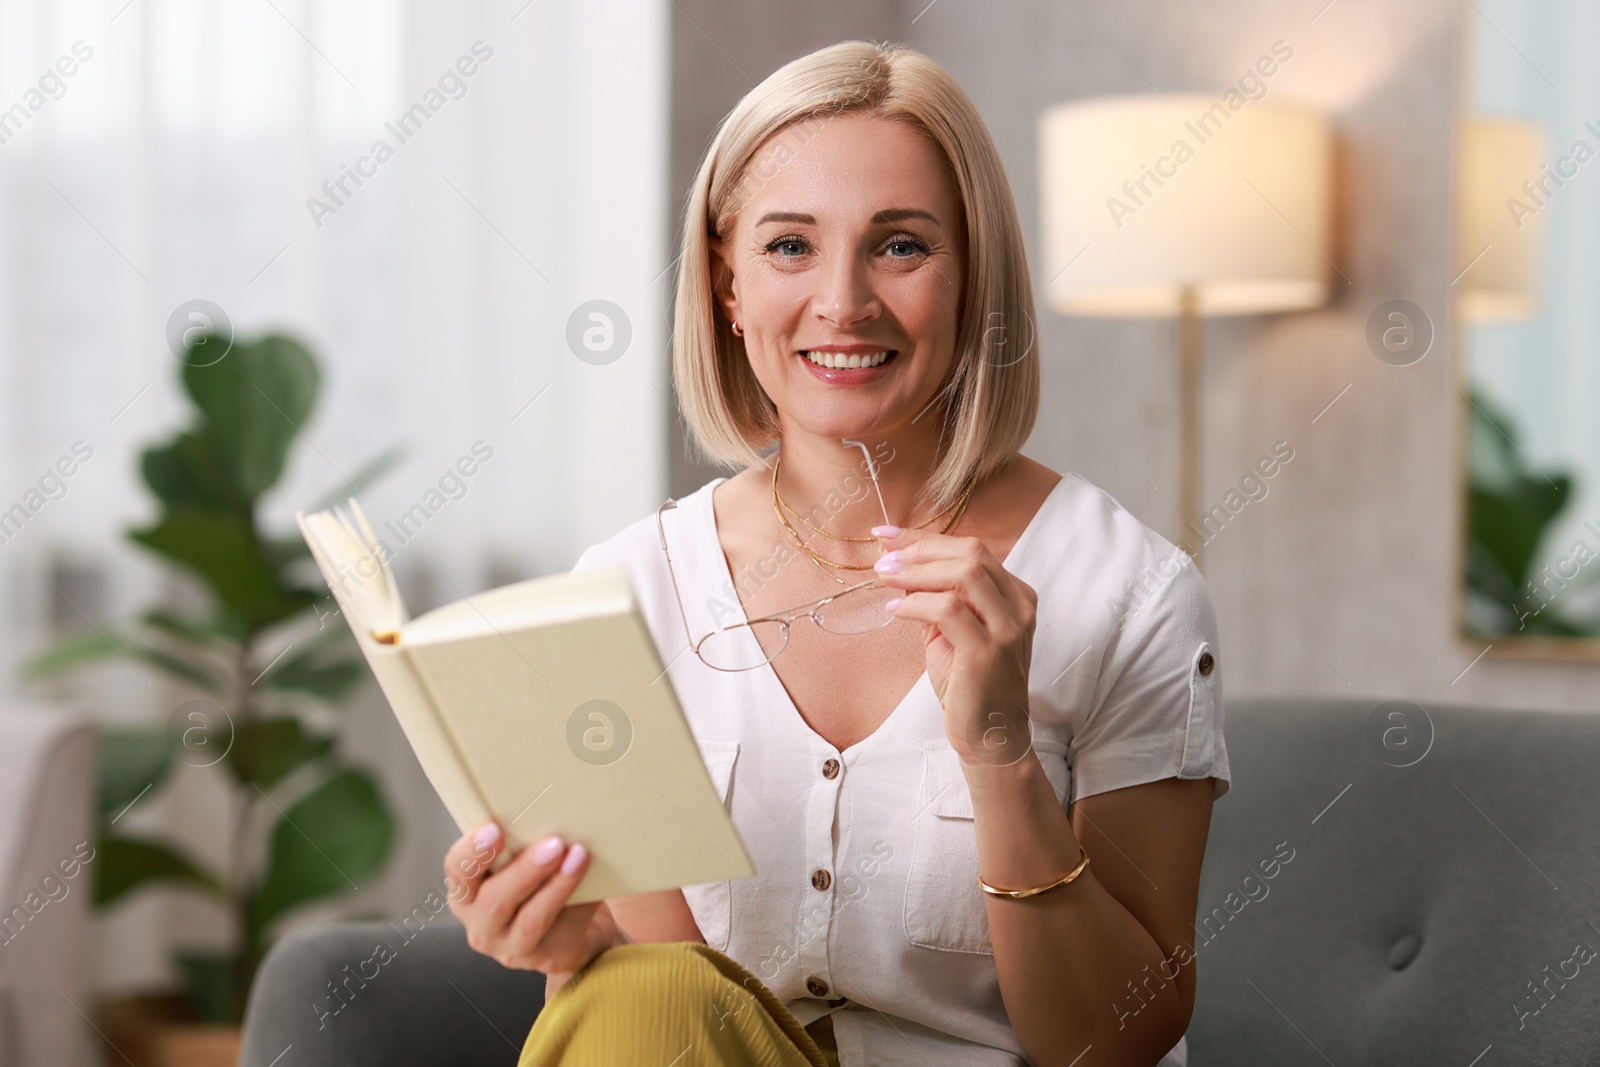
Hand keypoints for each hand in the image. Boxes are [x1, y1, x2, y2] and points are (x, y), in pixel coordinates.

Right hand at [444, 822, 630, 979]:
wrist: (578, 931)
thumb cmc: (542, 884)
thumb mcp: (522, 865)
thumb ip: (520, 846)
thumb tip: (550, 811)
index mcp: (467, 894)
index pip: (457, 872)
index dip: (473, 852)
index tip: (495, 829)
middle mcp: (481, 926)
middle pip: (496, 900)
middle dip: (526, 869)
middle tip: (554, 843)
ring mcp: (511, 949)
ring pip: (531, 920)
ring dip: (557, 885)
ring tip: (578, 857)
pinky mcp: (546, 959)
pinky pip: (563, 930)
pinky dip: (579, 903)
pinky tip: (592, 884)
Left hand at [871, 526, 1038, 765]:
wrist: (991, 737)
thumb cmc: (970, 684)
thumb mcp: (952, 632)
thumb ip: (936, 597)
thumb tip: (898, 563)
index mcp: (1015, 596)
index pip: (973, 550)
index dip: (926, 538)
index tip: (887, 535)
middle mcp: (1019, 607)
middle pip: (972, 553)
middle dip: (921, 549)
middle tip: (884, 560)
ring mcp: (1008, 629)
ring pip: (965, 574)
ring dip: (917, 572)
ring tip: (886, 579)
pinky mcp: (988, 653)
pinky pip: (949, 610)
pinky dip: (916, 604)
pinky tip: (896, 609)